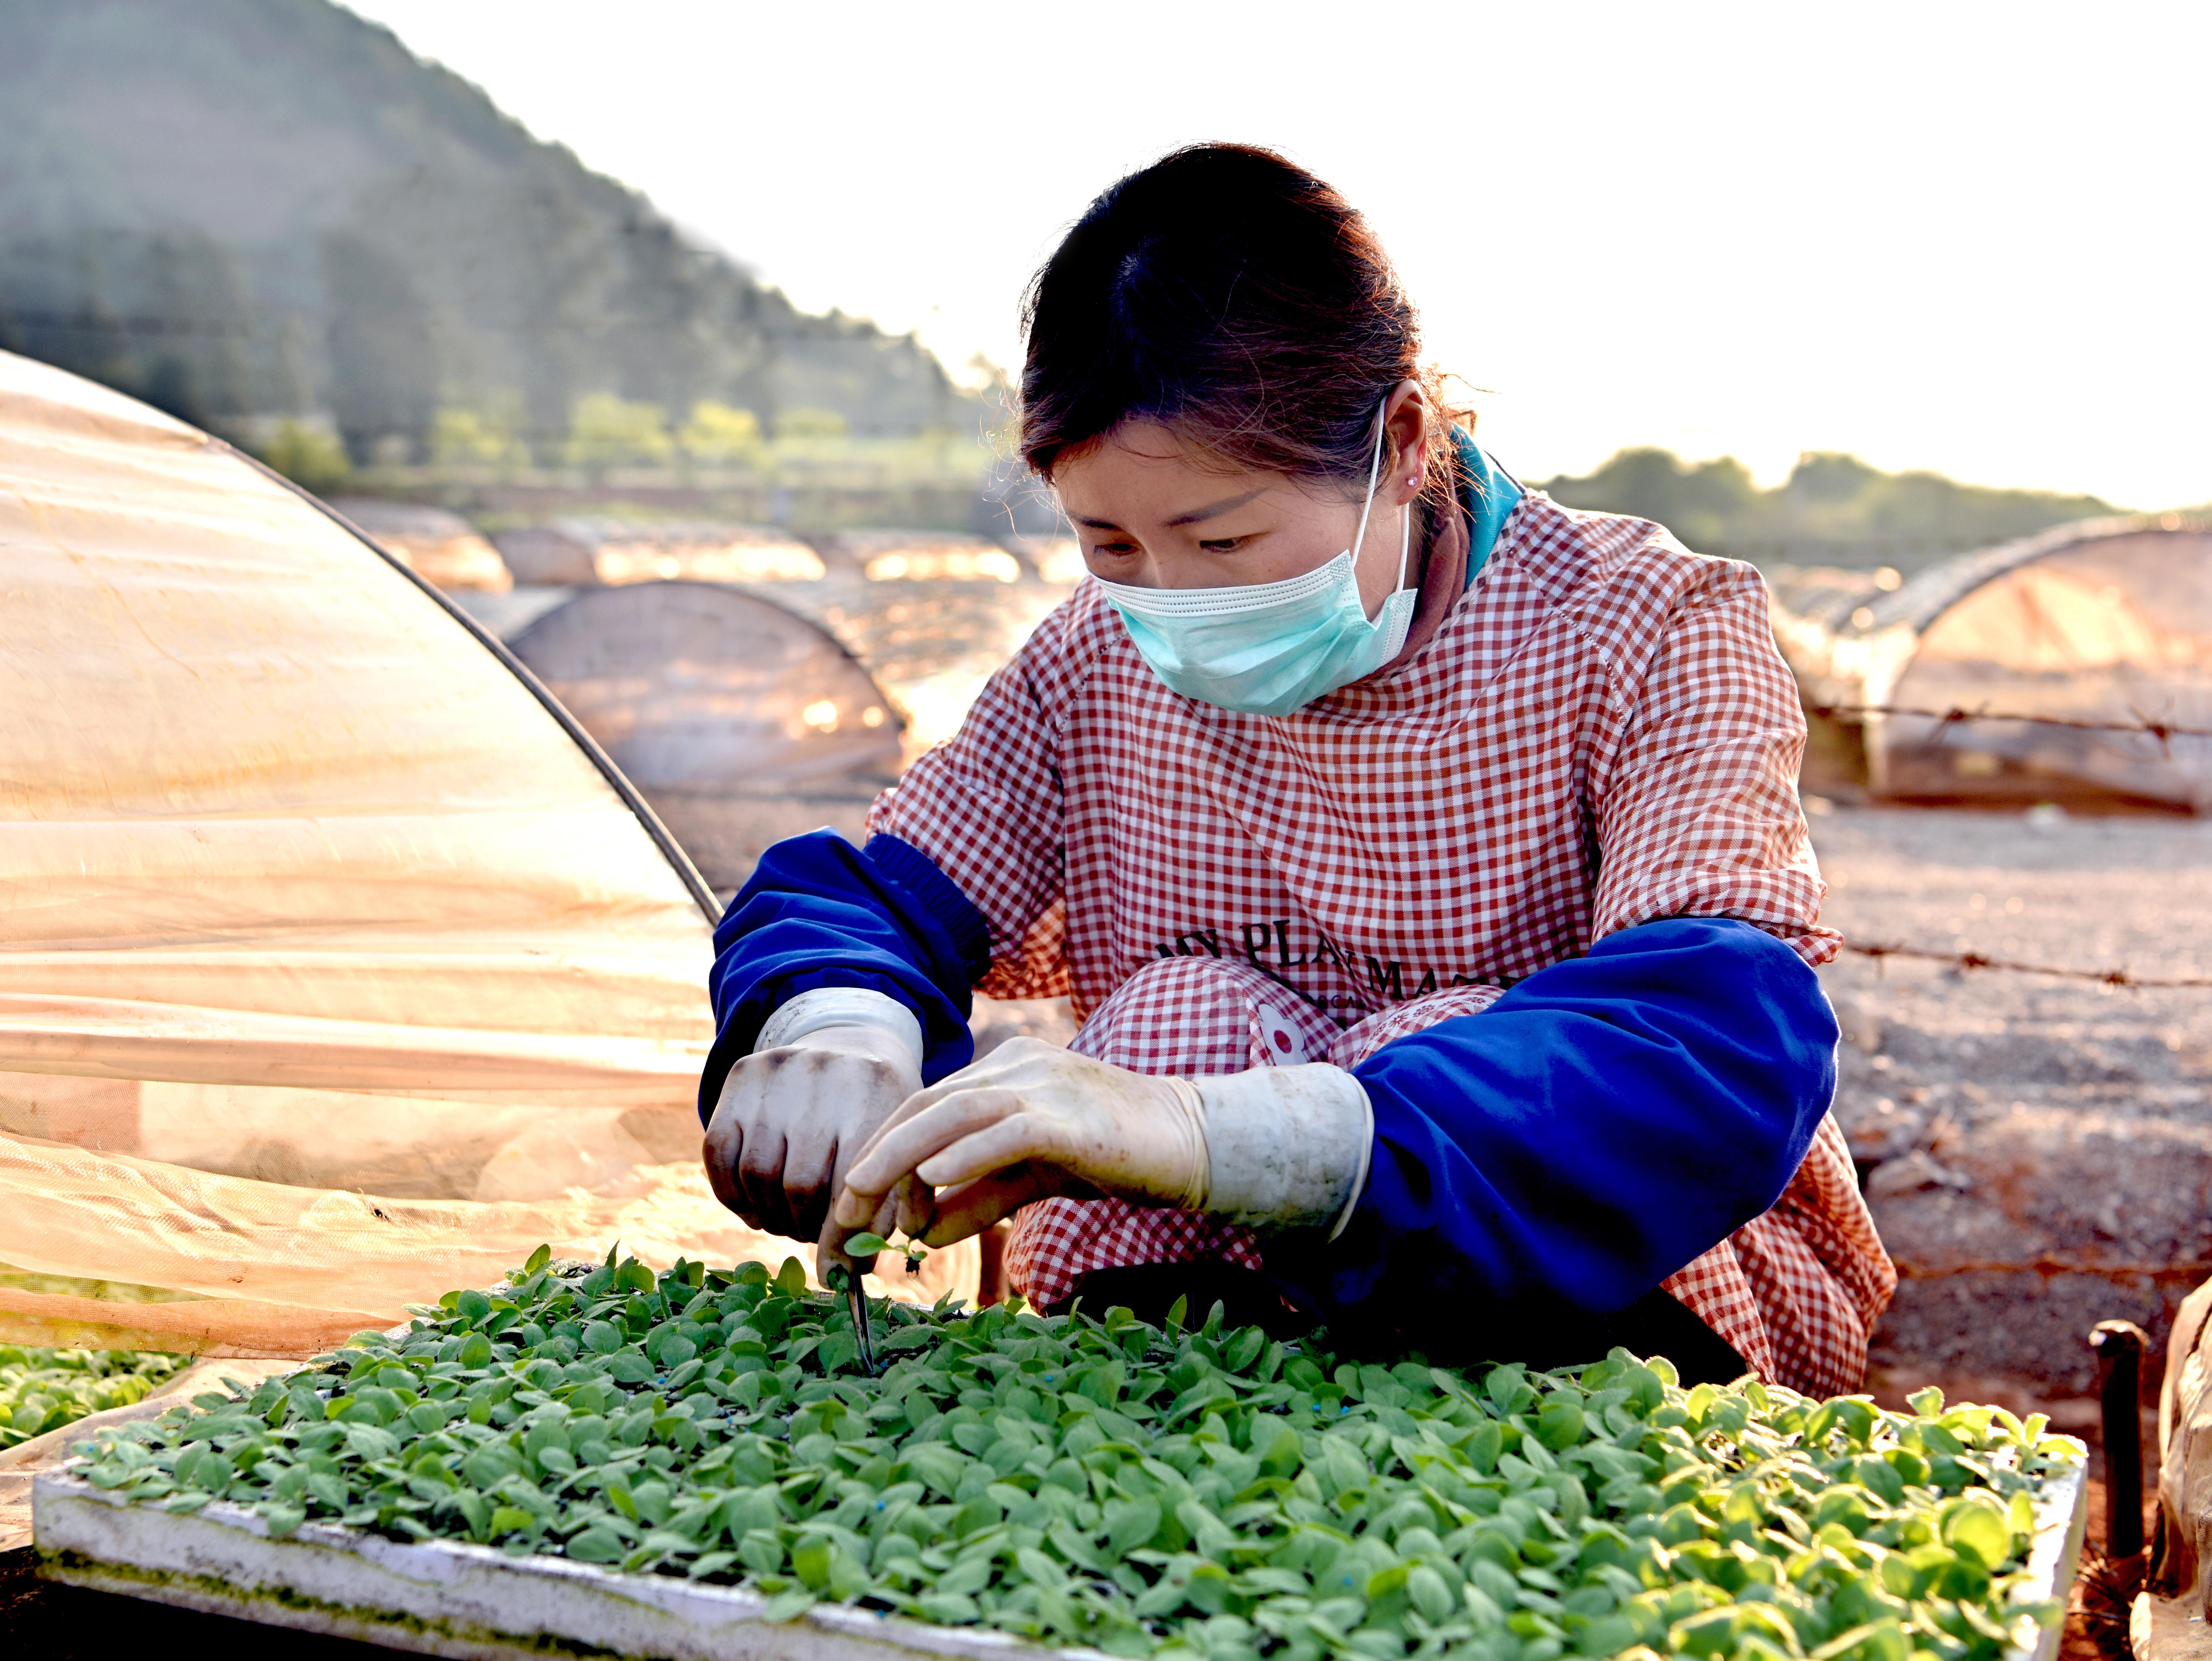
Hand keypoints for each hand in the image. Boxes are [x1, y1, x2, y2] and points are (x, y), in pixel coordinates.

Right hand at [702, 1021, 920, 1266]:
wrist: (851, 1046)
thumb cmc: (879, 1117)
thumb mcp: (899, 1148)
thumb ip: (885, 1210)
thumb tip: (844, 1275)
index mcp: (877, 1093)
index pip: (851, 1184)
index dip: (840, 1238)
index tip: (838, 1272)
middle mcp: (825, 1076)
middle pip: (800, 1185)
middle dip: (804, 1227)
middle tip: (811, 1235)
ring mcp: (778, 1073)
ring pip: (758, 1175)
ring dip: (770, 1215)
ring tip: (787, 1220)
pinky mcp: (741, 1076)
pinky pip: (718, 1156)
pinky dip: (733, 1195)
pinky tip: (755, 1204)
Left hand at [830, 1037, 1209, 1246]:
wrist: (1196, 1141)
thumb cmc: (1114, 1156)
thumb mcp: (1031, 1179)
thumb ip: (979, 1197)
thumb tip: (920, 1231)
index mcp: (1003, 1074)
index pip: (921, 1108)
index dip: (880, 1154)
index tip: (854, 1208)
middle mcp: (1016, 1068)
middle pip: (924, 1107)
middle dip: (875, 1159)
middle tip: (842, 1213)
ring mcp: (1045, 1085)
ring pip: (954, 1112)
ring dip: (902, 1156)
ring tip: (865, 1196)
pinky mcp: (1072, 1115)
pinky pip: (1007, 1129)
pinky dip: (966, 1153)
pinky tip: (932, 1179)